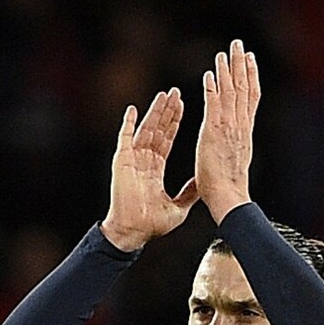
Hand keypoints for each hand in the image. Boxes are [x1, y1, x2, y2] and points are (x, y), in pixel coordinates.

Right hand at [101, 89, 198, 251]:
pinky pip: (124, 138)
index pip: (166, 141)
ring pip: (145, 130)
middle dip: (167, 112)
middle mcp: (144, 162)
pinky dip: (128, 123)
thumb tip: (201, 182)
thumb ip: (189, 193)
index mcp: (155, 170)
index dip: (174, 124)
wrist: (133, 231)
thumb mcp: (179, 207)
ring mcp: (132, 160)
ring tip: (165, 95)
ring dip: (154, 112)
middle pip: (157, 131)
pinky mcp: (122, 161)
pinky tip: (133, 109)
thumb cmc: (152, 225)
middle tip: (176, 93)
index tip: (183, 107)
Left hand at [195, 39, 261, 223]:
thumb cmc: (229, 191)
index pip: (250, 99)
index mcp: (245, 134)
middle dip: (242, 65)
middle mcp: (240, 127)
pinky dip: (212, 88)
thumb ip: (235, 152)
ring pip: (231, 92)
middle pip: (244, 89)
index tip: (251, 61)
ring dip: (227, 70)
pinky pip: (213, 104)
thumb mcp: (236, 165)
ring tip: (224, 52)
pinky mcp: (214, 132)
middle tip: (239, 45)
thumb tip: (234, 153)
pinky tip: (209, 74)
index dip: (251, 78)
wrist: (229, 198)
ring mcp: (229, 128)